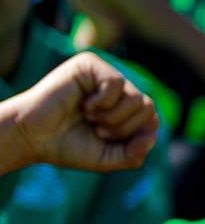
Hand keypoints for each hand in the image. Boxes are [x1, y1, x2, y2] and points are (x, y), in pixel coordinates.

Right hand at [0, 53, 158, 174]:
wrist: (32, 137)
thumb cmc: (68, 146)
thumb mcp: (108, 158)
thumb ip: (136, 152)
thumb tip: (154, 135)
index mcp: (124, 108)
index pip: (152, 119)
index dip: (135, 135)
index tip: (108, 140)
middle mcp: (118, 89)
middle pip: (148, 108)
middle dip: (123, 128)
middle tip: (97, 129)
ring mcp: (105, 75)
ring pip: (136, 97)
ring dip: (112, 117)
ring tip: (89, 117)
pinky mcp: (90, 65)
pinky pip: (117, 83)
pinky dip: (103, 102)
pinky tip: (84, 105)